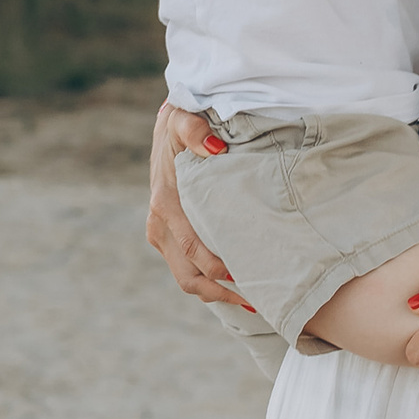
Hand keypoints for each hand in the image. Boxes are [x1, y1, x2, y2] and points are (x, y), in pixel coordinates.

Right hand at [148, 99, 248, 307]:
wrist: (170, 123)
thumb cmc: (185, 120)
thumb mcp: (186, 117)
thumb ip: (196, 130)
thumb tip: (214, 149)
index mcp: (166, 202)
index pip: (192, 248)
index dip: (219, 270)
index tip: (249, 280)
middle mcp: (159, 223)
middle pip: (188, 274)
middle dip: (221, 293)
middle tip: (259, 302)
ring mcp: (160, 232)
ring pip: (186, 277)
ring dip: (216, 293)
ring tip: (253, 302)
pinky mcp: (167, 235)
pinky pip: (186, 267)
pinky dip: (210, 282)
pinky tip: (238, 287)